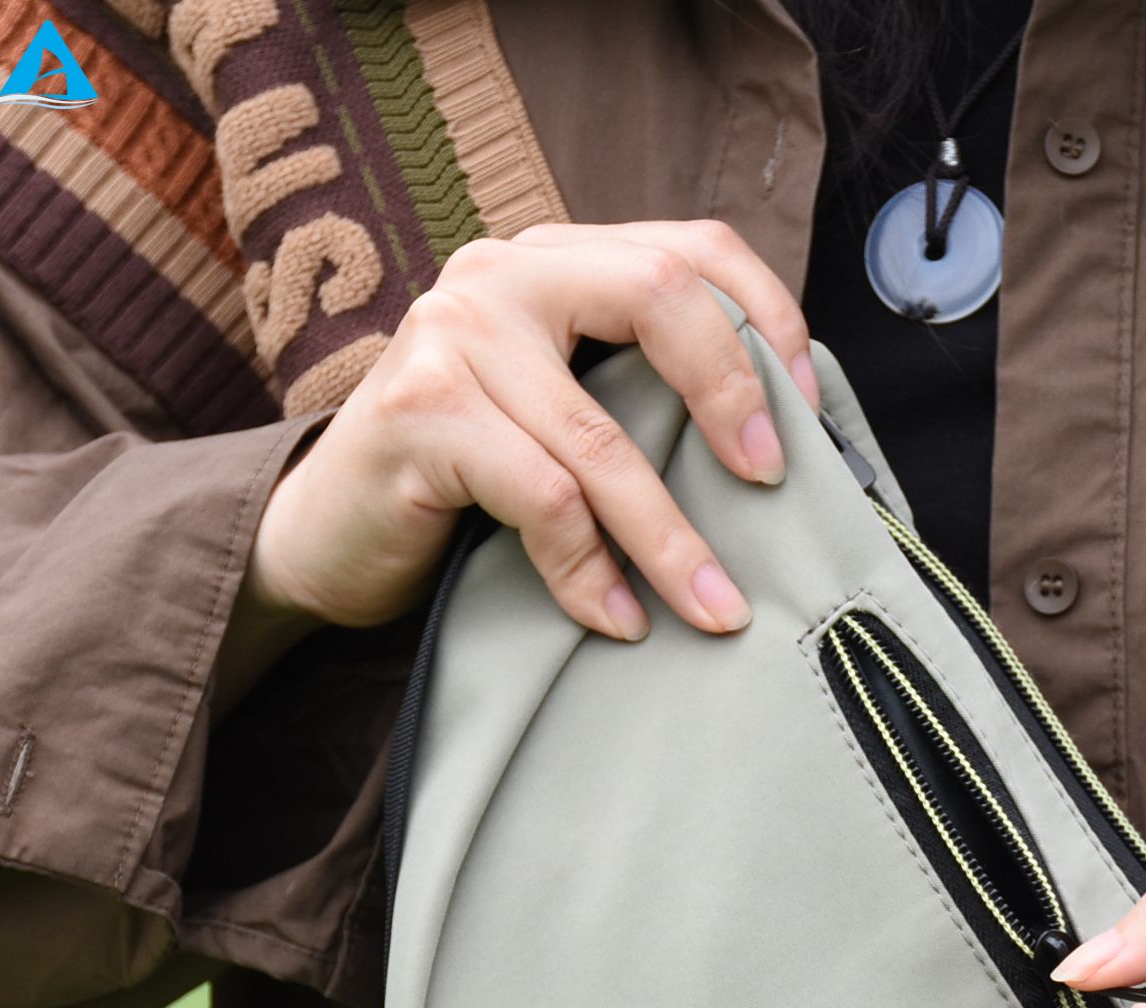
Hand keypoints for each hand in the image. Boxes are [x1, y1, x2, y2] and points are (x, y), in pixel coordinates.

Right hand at [243, 221, 819, 646]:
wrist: (333, 533)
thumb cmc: (475, 483)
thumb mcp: (570, 419)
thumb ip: (644, 398)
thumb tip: (782, 451)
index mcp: (559, 261)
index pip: (692, 247)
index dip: (767, 317)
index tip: (811, 410)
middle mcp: (504, 273)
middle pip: (658, 295)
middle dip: (733, 394)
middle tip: (772, 484)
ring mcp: (454, 333)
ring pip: (602, 438)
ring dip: (671, 540)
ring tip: (715, 610)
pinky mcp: (421, 411)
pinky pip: (543, 500)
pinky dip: (590, 573)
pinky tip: (616, 621)